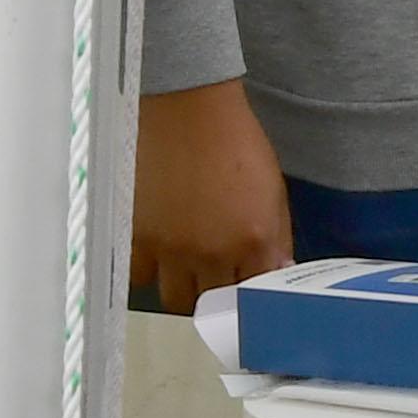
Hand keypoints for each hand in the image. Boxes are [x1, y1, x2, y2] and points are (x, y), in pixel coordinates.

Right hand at [132, 79, 292, 314]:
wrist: (190, 114)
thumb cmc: (239, 145)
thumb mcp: (273, 191)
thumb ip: (277, 237)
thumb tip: (279, 271)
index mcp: (253, 241)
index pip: (256, 293)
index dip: (254, 297)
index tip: (251, 296)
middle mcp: (212, 253)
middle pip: (215, 302)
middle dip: (221, 295)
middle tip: (221, 279)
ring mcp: (172, 249)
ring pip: (177, 298)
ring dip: (186, 288)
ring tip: (192, 268)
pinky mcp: (138, 238)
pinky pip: (141, 277)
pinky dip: (150, 272)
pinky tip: (162, 254)